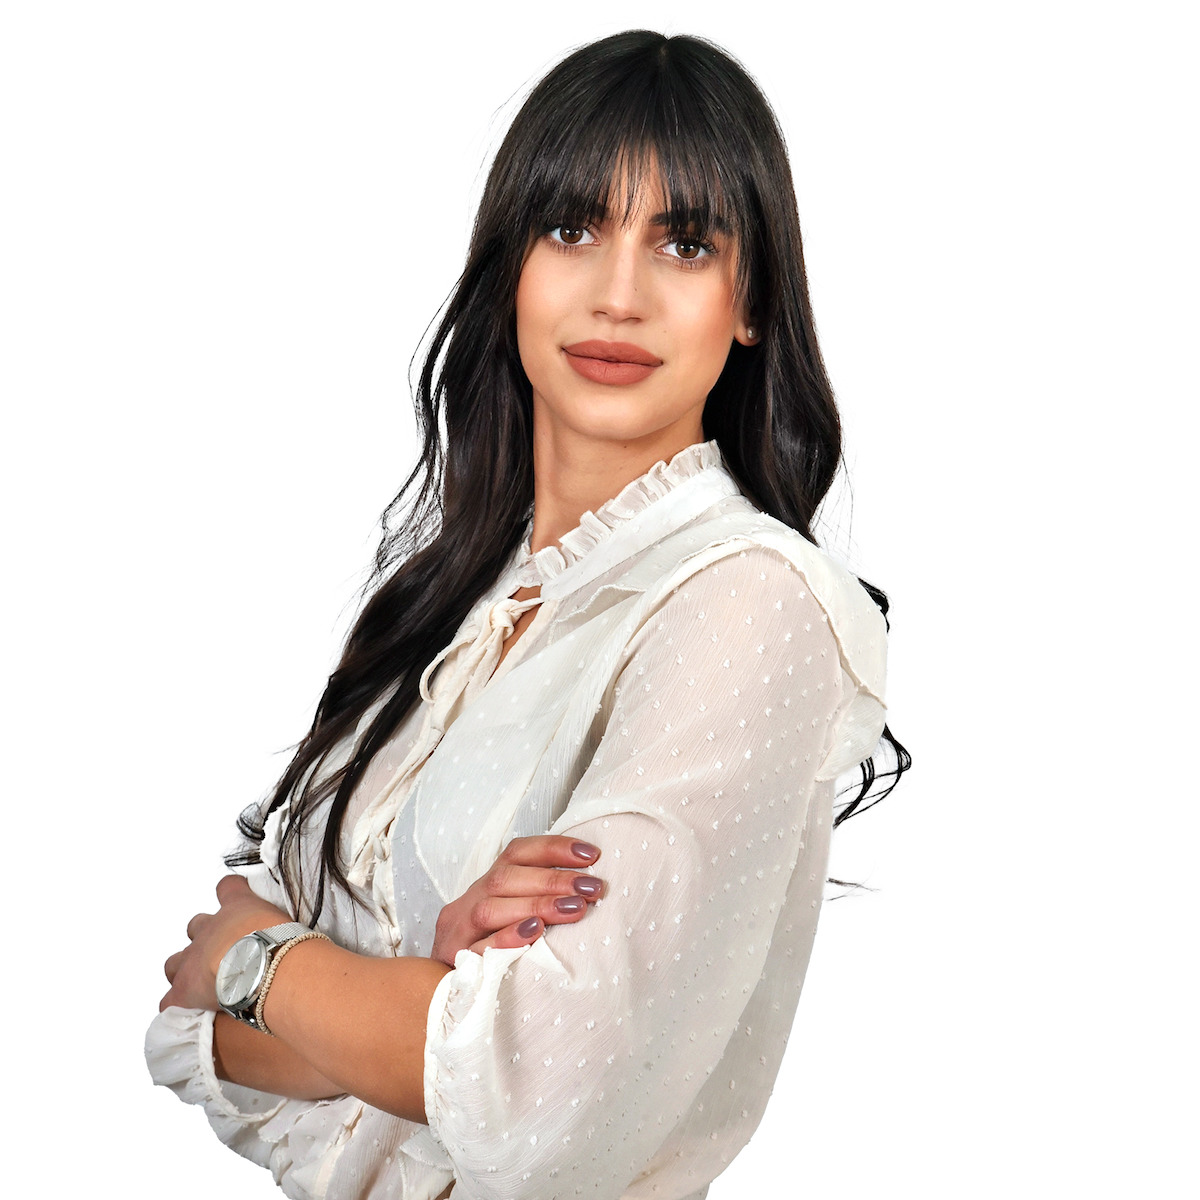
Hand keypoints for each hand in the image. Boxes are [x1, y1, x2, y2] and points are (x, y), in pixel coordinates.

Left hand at [161, 875, 292, 1012]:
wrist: (262, 963)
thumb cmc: (283, 940)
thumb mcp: (292, 921)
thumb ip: (290, 923)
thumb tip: (307, 939)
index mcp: (237, 907)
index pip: (229, 888)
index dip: (232, 893)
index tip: (237, 898)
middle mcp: (210, 928)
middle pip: (196, 926)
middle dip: (205, 939)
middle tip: (223, 955)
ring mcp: (193, 958)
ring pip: (175, 962)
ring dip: (184, 970)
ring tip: (201, 984)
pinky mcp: (184, 990)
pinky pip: (169, 1001)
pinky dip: (176, 1007)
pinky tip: (187, 1013)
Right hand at [431, 835, 604, 965]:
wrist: (441, 1002)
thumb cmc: (491, 959)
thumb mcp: (511, 922)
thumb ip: (537, 903)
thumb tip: (589, 887)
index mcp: (483, 888)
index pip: (515, 854)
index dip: (553, 849)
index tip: (592, 854)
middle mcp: (466, 905)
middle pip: (504, 879)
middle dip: (553, 880)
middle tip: (592, 887)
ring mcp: (455, 935)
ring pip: (490, 909)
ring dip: (537, 904)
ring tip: (575, 907)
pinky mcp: (451, 965)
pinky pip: (478, 949)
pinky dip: (507, 938)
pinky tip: (535, 932)